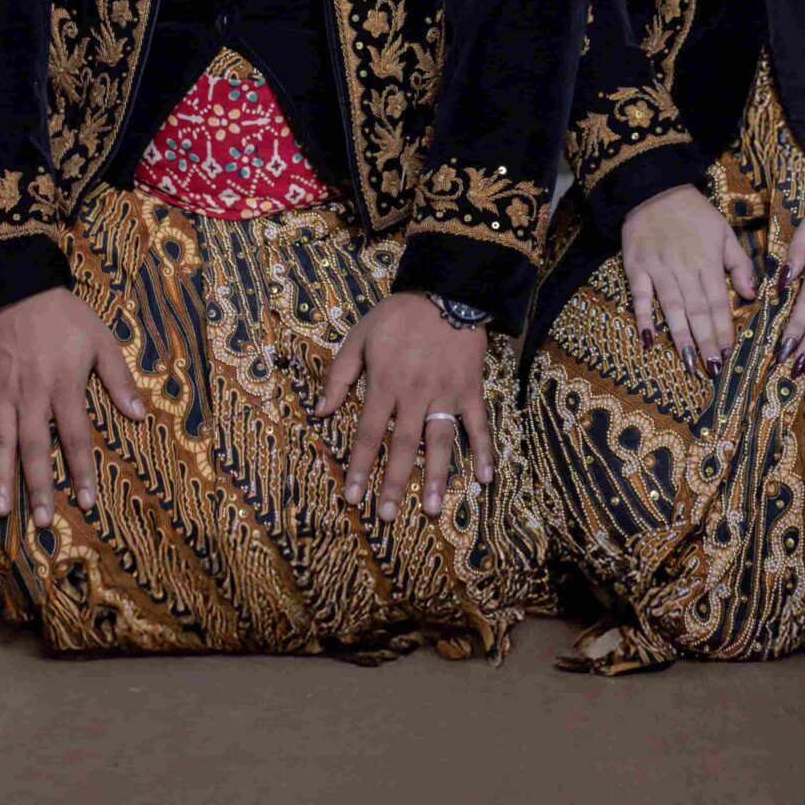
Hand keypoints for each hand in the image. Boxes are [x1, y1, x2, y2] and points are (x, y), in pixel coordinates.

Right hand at [0, 286, 146, 526]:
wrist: (19, 286)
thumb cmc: (66, 317)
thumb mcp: (101, 341)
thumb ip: (118, 379)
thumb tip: (140, 415)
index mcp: (63, 385)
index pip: (76, 437)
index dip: (82, 470)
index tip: (87, 501)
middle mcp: (31, 394)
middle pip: (35, 448)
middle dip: (38, 486)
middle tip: (39, 522)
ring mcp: (1, 391)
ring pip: (0, 441)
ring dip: (0, 476)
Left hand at [311, 292, 491, 520]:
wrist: (446, 288)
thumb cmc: (399, 316)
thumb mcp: (359, 337)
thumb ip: (339, 376)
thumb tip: (320, 412)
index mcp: (385, 382)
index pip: (370, 432)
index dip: (360, 466)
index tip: (353, 497)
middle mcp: (415, 393)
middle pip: (403, 444)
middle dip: (394, 482)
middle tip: (387, 516)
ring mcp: (446, 392)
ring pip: (440, 439)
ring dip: (437, 475)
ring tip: (433, 508)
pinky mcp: (471, 388)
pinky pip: (479, 423)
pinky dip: (484, 449)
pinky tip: (485, 478)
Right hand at [620, 181, 757, 371]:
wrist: (654, 189)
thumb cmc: (694, 213)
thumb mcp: (724, 232)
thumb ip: (739, 264)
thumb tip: (753, 295)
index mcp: (707, 260)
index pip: (718, 302)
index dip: (724, 330)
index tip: (729, 354)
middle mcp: (683, 268)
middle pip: (697, 310)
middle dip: (706, 342)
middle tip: (712, 370)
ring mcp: (657, 269)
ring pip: (671, 308)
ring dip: (680, 337)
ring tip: (688, 364)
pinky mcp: (635, 267)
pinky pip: (639, 296)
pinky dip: (643, 318)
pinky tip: (649, 341)